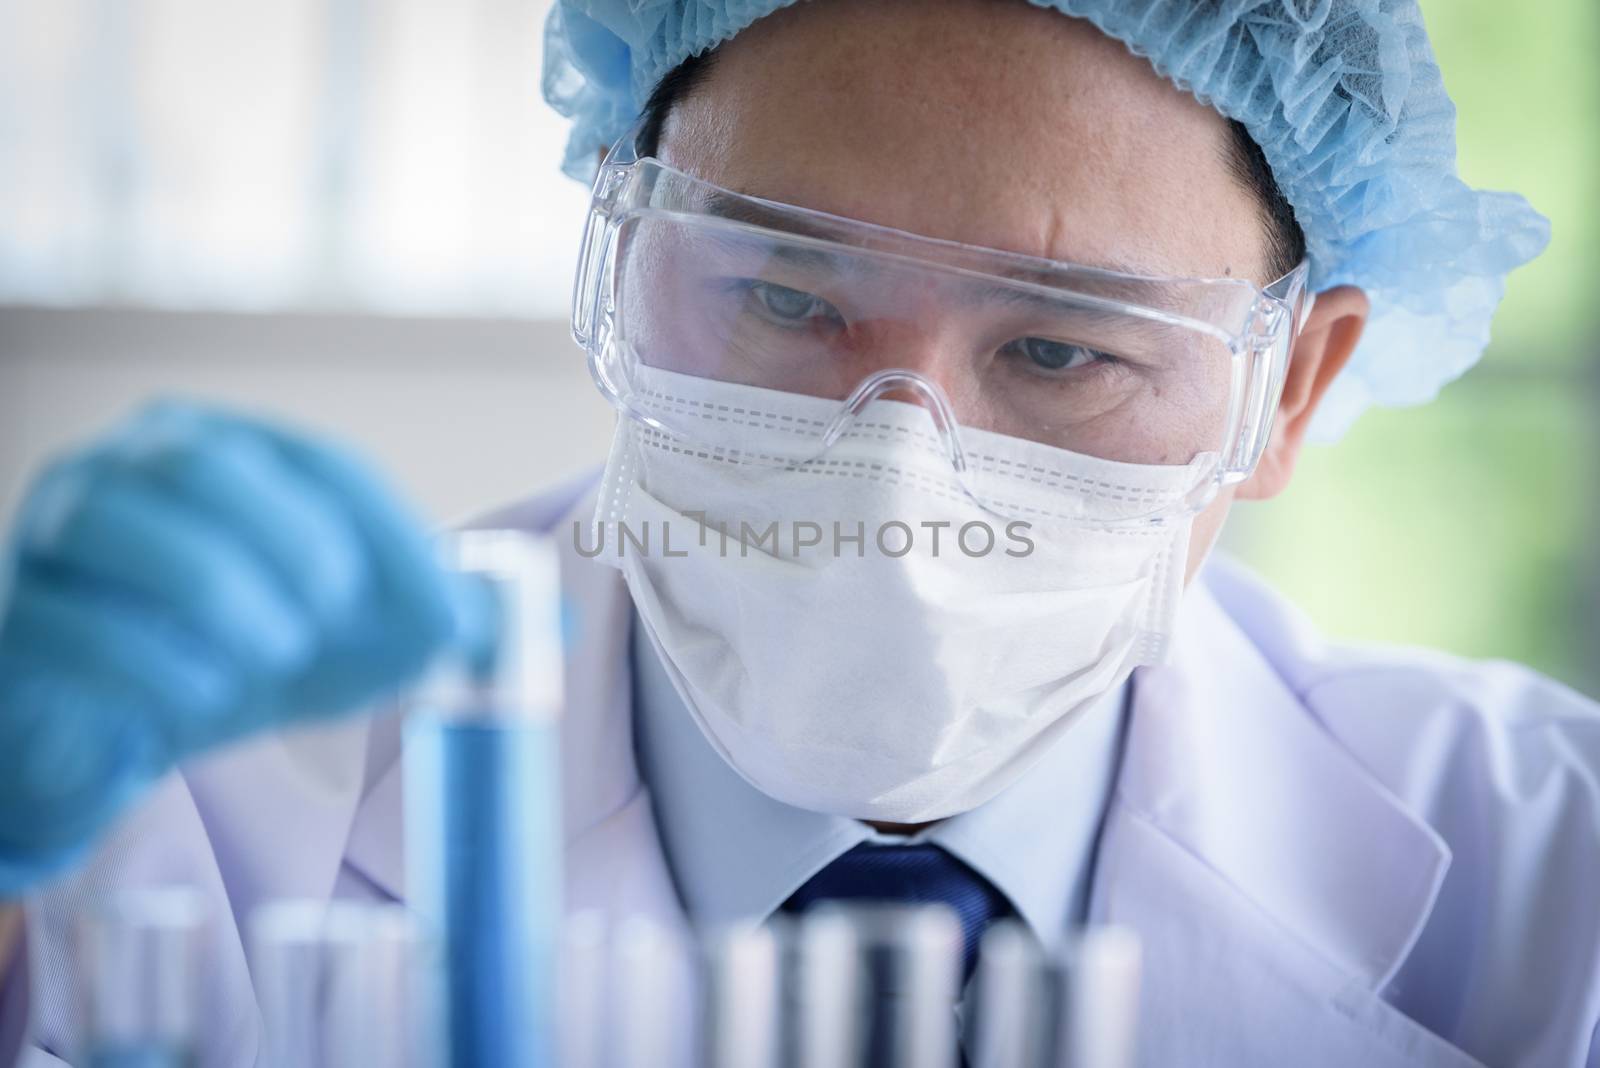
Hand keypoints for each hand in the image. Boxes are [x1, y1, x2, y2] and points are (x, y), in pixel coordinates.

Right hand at [0, 401, 487, 893]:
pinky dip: (148, 662)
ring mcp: (56, 538)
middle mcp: (127, 469)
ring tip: (273, 655)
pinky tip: (201, 697)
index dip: (387, 533)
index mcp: (224, 450)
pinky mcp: (21, 621)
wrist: (118, 728)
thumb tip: (552, 626)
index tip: (440, 613)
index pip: (318, 464)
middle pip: (208, 467)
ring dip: (214, 591)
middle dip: (289, 540)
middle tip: (333, 617)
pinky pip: (71, 623)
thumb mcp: (352, 638)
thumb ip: (442, 621)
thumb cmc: (242, 654)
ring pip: (120, 526)